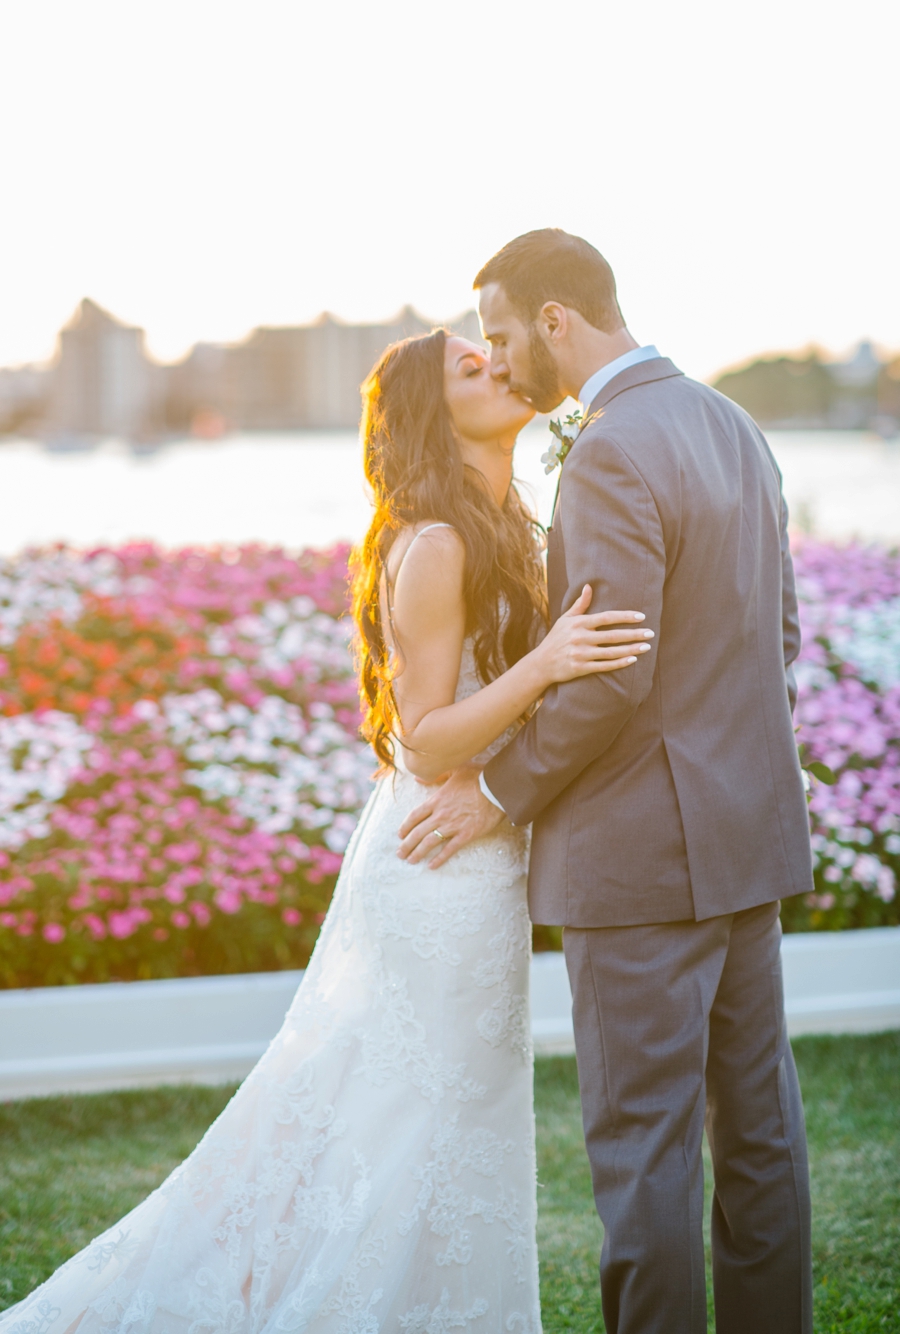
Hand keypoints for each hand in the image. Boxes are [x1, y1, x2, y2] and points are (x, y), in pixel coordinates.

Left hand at [397, 766, 503, 868]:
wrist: (497, 788)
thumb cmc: (477, 777)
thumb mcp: (454, 770)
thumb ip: (435, 776)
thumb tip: (418, 778)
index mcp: (437, 800)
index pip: (415, 816)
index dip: (405, 826)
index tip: (400, 835)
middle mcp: (441, 815)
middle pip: (418, 832)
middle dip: (407, 845)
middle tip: (400, 854)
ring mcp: (453, 826)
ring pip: (430, 842)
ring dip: (418, 853)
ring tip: (411, 861)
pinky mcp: (466, 835)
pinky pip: (449, 849)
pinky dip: (440, 859)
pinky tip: (432, 866)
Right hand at [534, 585, 652, 684]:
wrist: (541, 664)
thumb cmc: (555, 639)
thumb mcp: (565, 619)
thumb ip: (580, 604)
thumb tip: (589, 586)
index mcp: (578, 623)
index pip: (606, 617)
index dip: (625, 616)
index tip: (641, 616)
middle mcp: (580, 638)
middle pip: (612, 635)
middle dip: (633, 634)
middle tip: (650, 633)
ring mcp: (581, 654)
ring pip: (611, 652)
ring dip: (631, 649)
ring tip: (646, 647)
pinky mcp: (581, 668)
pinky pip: (604, 666)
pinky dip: (619, 663)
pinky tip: (632, 660)